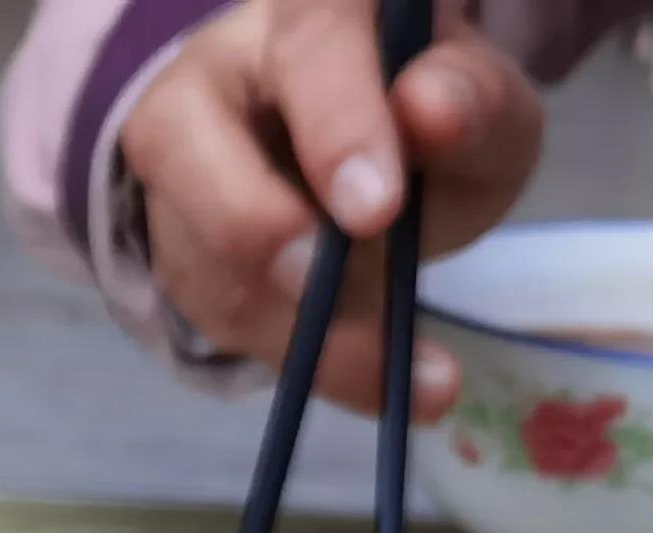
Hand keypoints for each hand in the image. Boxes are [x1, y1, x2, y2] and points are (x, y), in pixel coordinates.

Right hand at [115, 0, 539, 421]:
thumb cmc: (429, 118)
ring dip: (291, 325)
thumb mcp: (481, 106)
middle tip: (323, 291)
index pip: (308, 38)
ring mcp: (176, 164)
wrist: (370, 171)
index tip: (377, 210)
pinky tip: (373, 376)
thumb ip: (471, 103)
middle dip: (252, 226)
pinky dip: (297, 360)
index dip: (335, 122)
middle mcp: (216, 71)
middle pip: (179, 135)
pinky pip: (214, 314)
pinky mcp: (171, 252)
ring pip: (195, 247)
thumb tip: (428, 111)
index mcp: (311, 10)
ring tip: (402, 368)